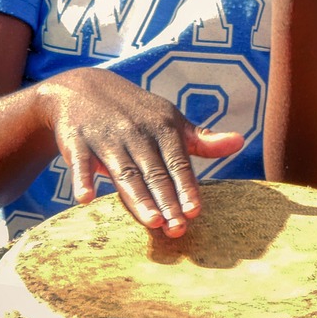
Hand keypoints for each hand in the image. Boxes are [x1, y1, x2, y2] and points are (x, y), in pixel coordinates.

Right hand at [41, 68, 244, 236]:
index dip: (186, 187)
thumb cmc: (135, 112)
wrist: (82, 88)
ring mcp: (105, 136)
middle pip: (153, 172)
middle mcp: (136, 132)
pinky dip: (82, 178)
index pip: (177, 163)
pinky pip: (80, 163)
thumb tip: (240, 142)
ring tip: (152, 221)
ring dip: (137, 196)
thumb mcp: (168, 119)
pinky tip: (86, 198)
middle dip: (166, 201)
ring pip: (124, 172)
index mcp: (162, 127)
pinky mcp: (76, 141)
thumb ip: (201, 139)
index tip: (195, 211)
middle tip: (177, 229)